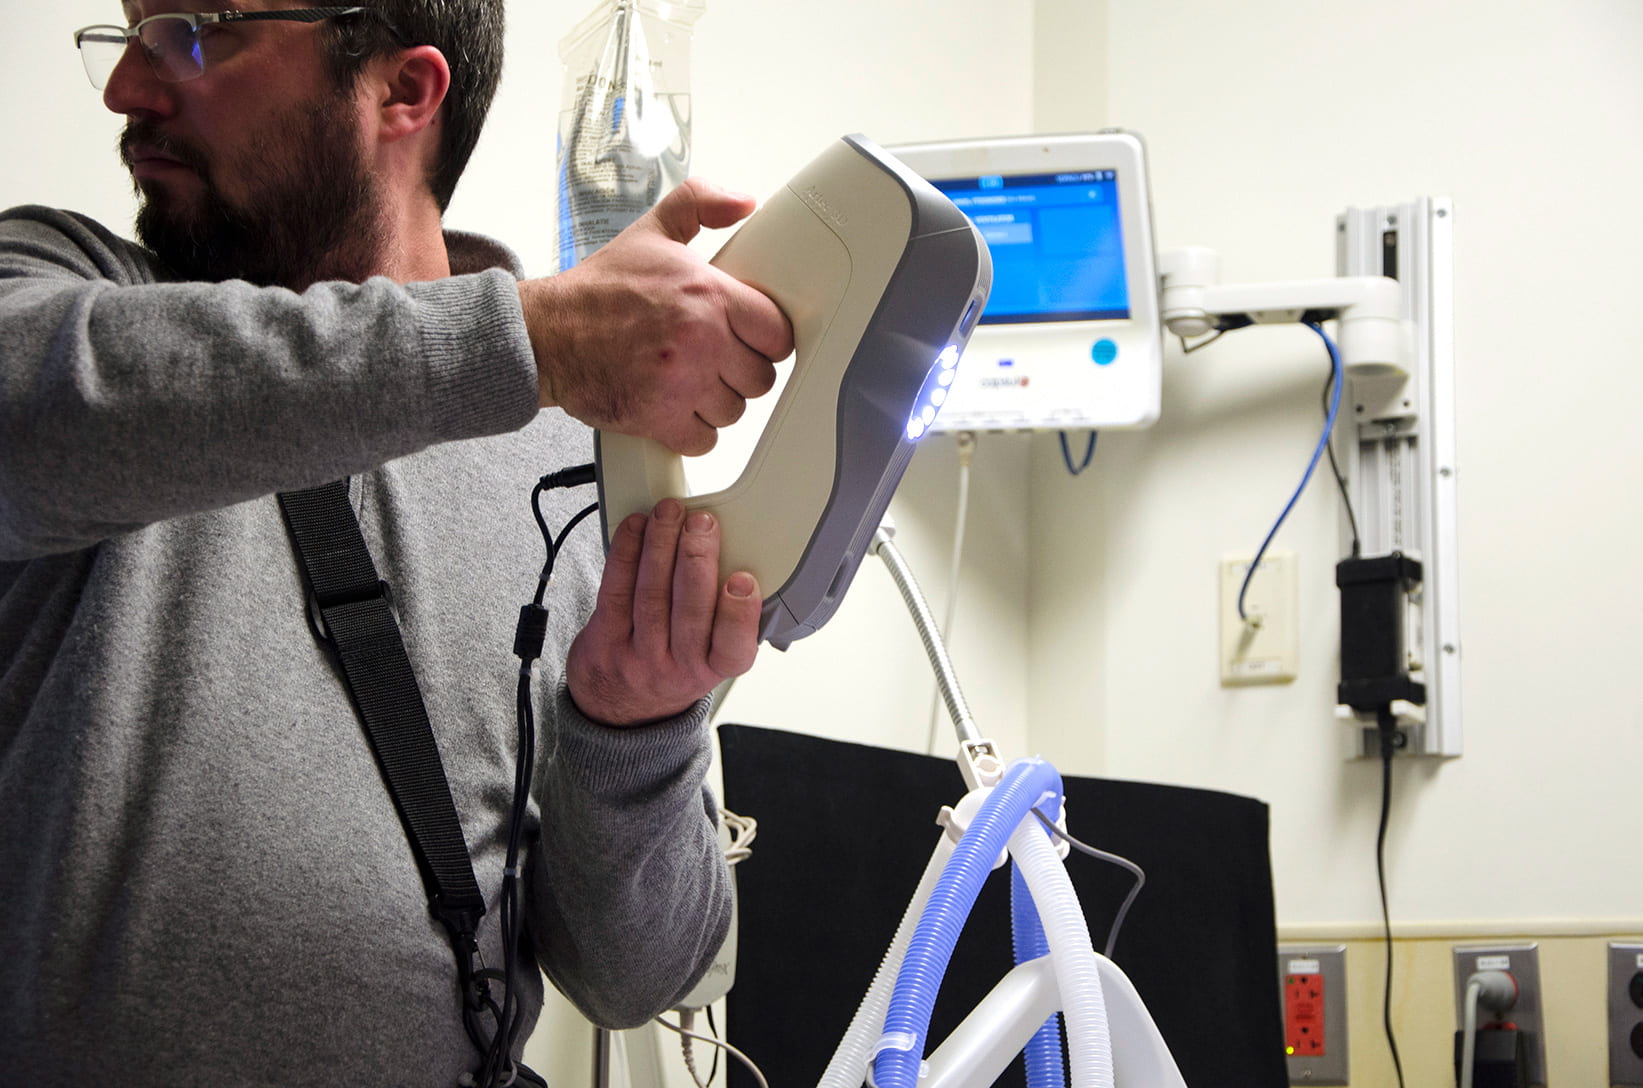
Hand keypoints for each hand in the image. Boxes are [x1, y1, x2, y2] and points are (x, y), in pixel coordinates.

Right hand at [518, 178, 793, 455]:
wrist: (547, 334)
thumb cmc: (598, 290)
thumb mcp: (652, 231)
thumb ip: (701, 204)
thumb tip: (743, 203)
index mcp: (709, 295)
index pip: (777, 334)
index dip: (766, 339)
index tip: (750, 339)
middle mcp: (702, 340)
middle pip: (760, 378)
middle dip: (741, 373)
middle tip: (716, 362)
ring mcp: (683, 383)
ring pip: (735, 412)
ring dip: (716, 403)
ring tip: (691, 383)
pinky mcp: (661, 418)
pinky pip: (705, 440)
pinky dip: (694, 432)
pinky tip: (677, 408)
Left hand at [566, 499, 761, 725]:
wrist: (621, 706)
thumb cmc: (673, 668)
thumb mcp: (710, 657)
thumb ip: (727, 616)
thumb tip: (735, 552)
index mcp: (714, 668)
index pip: (734, 647)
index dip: (740, 614)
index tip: (743, 579)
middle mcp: (678, 666)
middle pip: (690, 610)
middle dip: (697, 559)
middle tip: (702, 524)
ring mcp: (639, 655)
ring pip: (652, 593)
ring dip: (661, 545)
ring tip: (669, 514)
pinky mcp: (605, 639)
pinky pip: (616, 589)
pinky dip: (626, 553)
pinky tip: (636, 529)